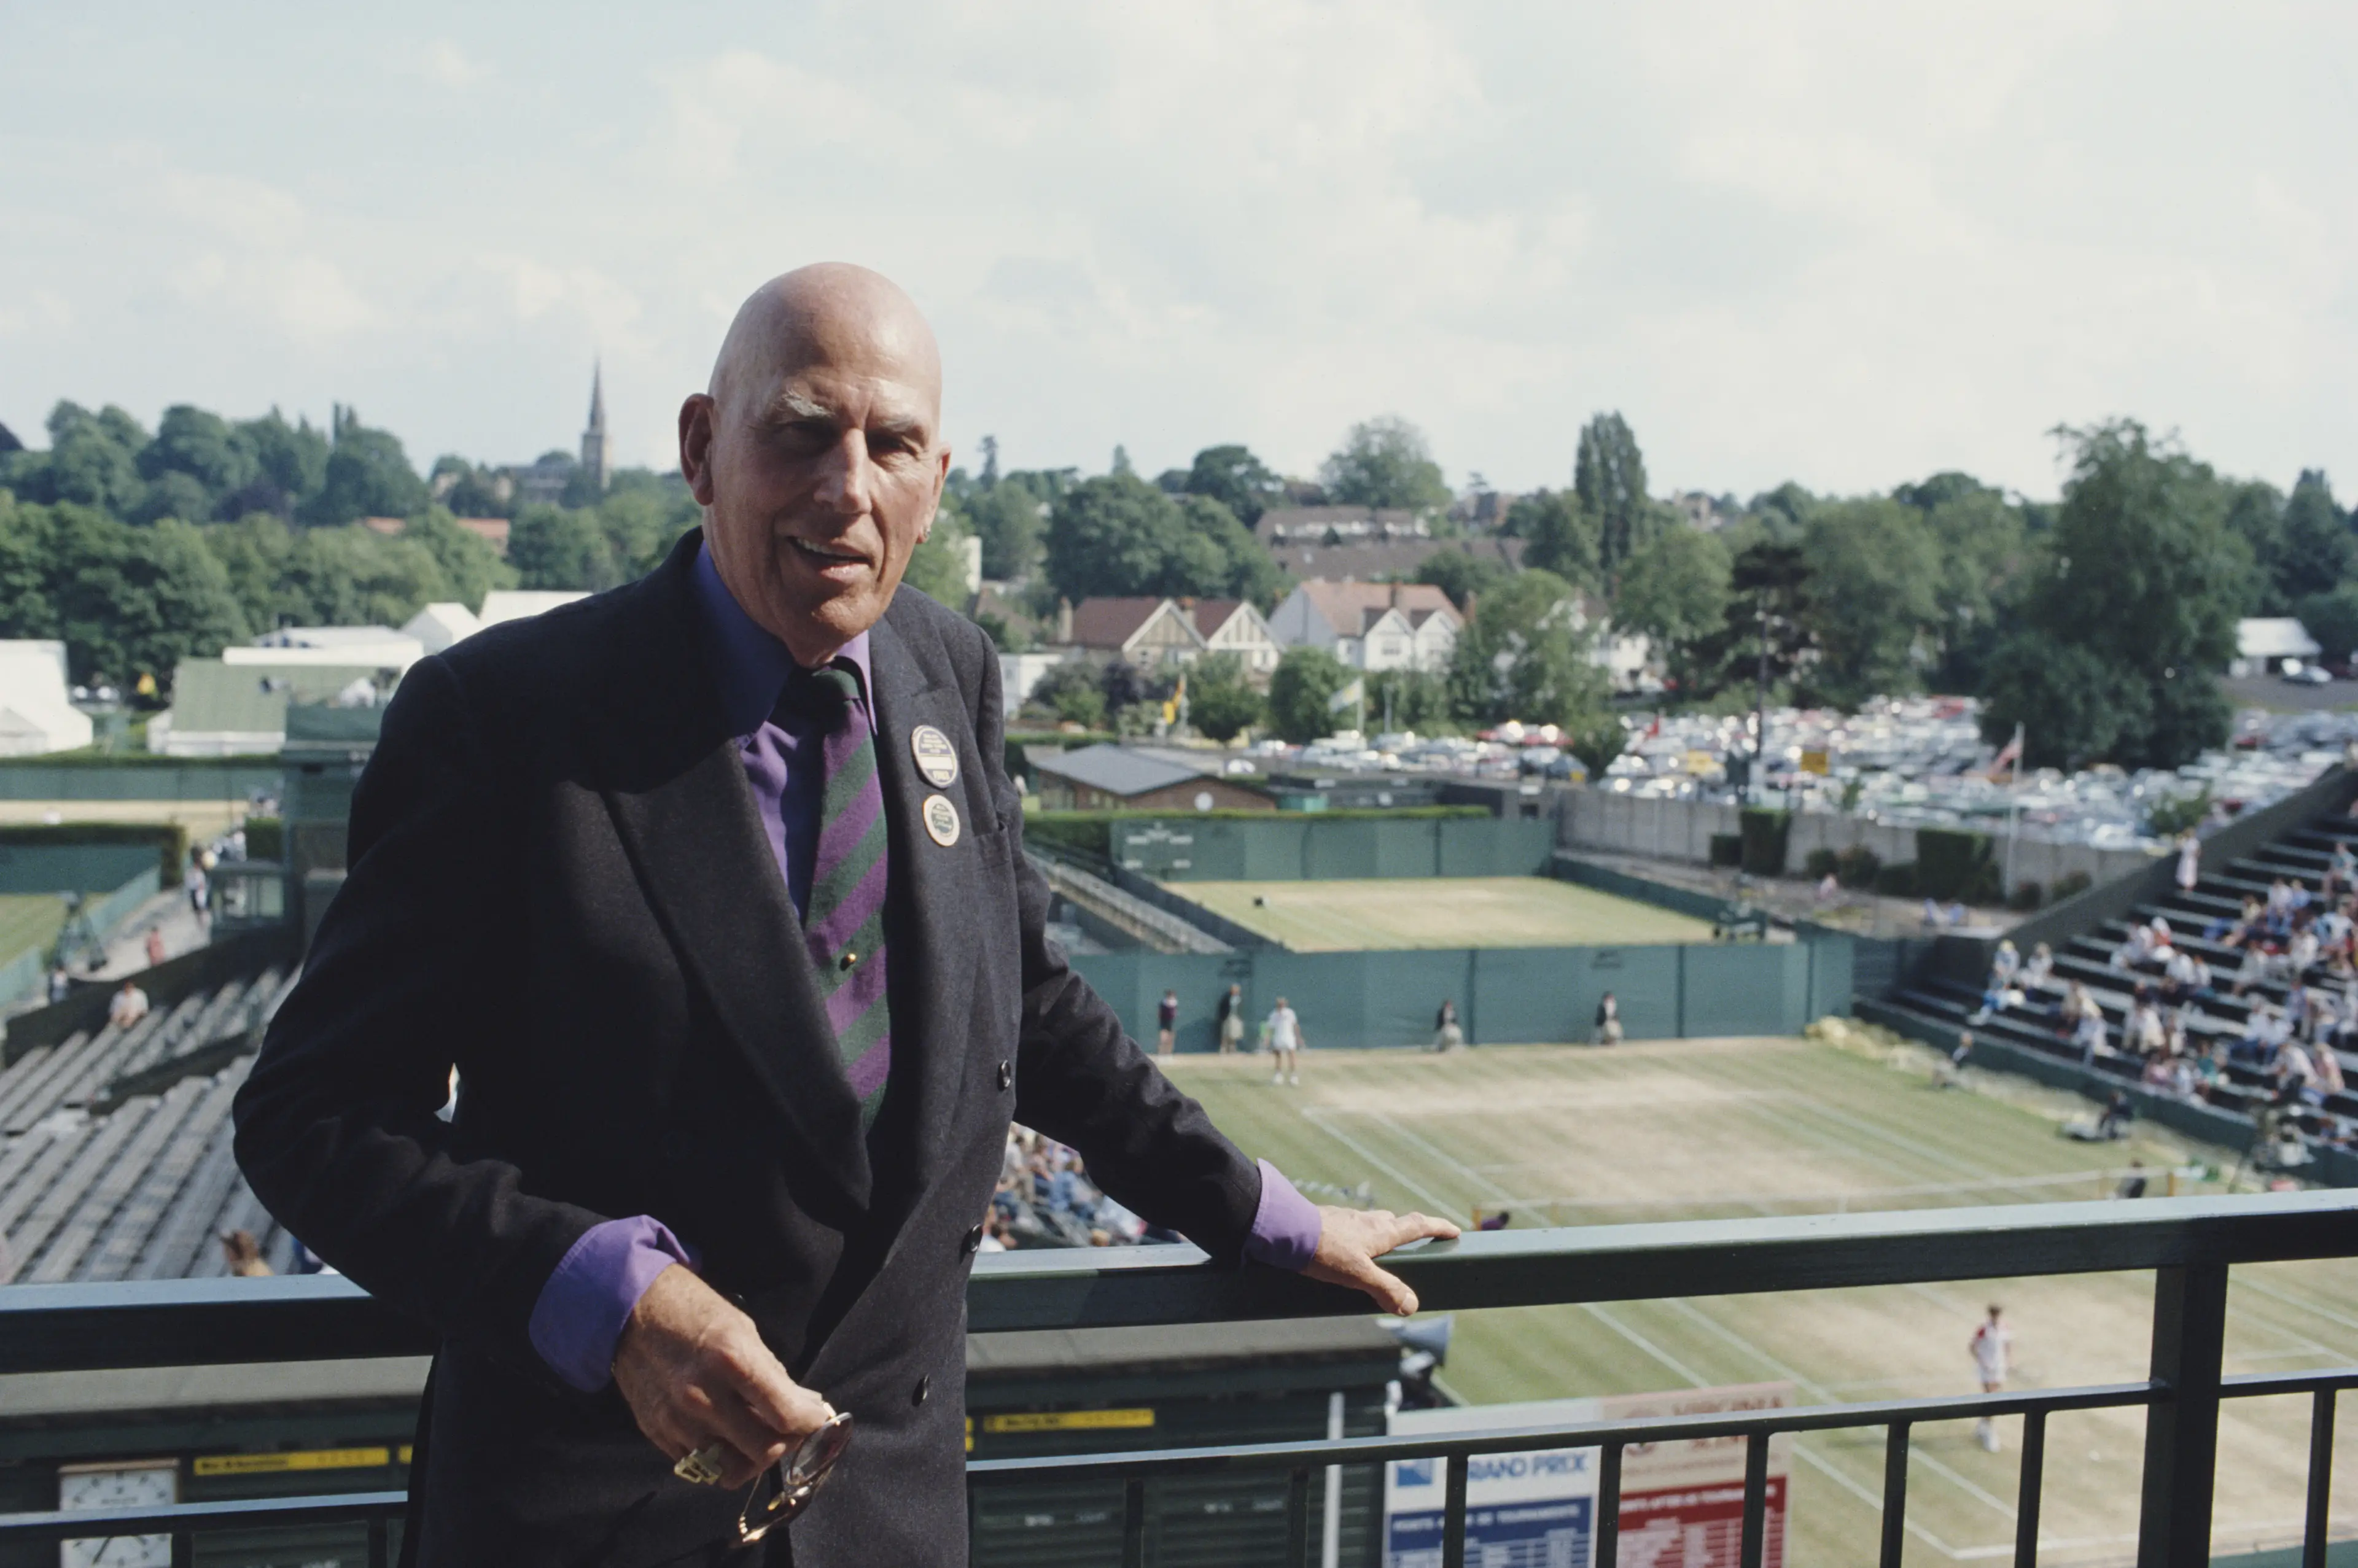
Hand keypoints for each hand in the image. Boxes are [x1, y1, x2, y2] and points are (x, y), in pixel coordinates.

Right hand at [611, 1265, 835, 1489]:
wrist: (633, 1311)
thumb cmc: (697, 1314)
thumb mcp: (744, 1331)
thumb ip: (773, 1374)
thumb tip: (805, 1407)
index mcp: (732, 1361)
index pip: (785, 1415)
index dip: (810, 1423)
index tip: (816, 1420)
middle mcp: (703, 1396)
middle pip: (764, 1450)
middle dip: (786, 1443)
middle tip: (790, 1429)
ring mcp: (677, 1419)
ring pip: (731, 1470)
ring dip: (753, 1459)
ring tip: (759, 1438)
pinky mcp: (657, 1432)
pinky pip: (699, 1467)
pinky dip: (720, 1458)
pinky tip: (727, 1435)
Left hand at [1303, 1205, 1459, 1314]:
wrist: (1285, 1229)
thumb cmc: (1324, 1250)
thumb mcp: (1359, 1275)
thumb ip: (1385, 1289)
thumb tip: (1411, 1306)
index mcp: (1381, 1231)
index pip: (1418, 1225)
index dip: (1438, 1228)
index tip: (1454, 1230)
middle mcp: (1367, 1220)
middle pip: (1395, 1222)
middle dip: (1409, 1231)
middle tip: (1416, 1243)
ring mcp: (1346, 1219)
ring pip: (1371, 1223)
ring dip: (1381, 1234)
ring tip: (1379, 1253)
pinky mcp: (1328, 1221)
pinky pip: (1350, 1228)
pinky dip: (1357, 1237)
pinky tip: (1345, 1251)